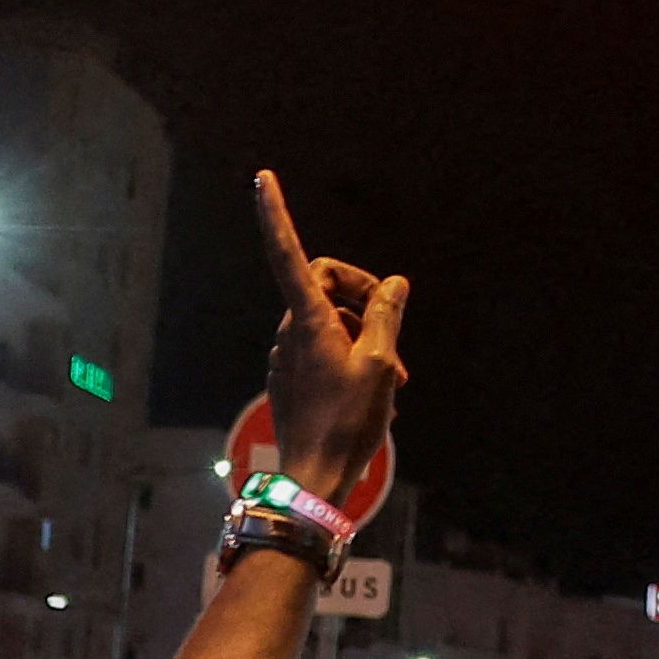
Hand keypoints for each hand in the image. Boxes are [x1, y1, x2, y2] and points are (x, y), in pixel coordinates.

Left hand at [250, 173, 413, 515]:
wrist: (315, 480)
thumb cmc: (347, 423)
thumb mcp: (380, 364)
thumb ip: (386, 316)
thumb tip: (394, 283)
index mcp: (308, 321)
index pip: (290, 253)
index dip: (276, 214)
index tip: (262, 178)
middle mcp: (290, 333)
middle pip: (324, 285)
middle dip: (363, 296)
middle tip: (396, 335)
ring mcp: (288, 357)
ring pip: (330, 322)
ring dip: (365, 335)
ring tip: (396, 377)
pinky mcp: (291, 380)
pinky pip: (323, 349)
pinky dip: (351, 356)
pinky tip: (375, 392)